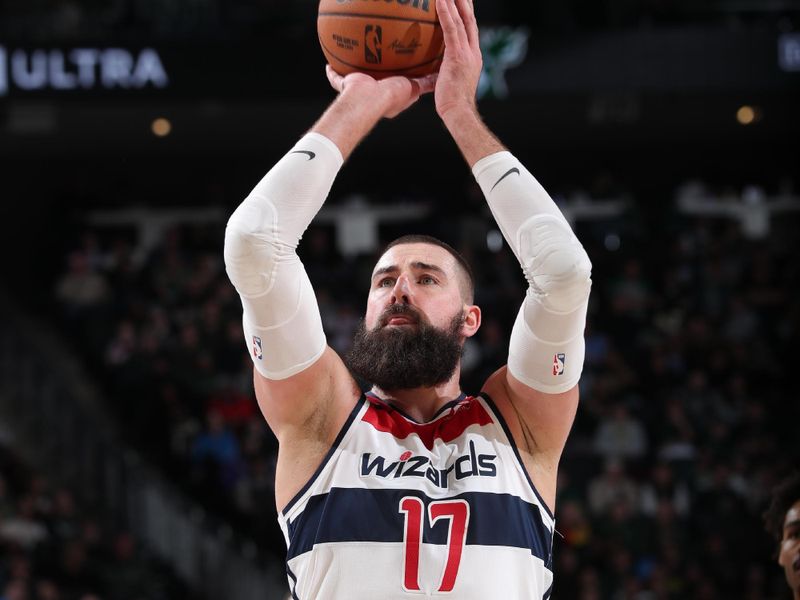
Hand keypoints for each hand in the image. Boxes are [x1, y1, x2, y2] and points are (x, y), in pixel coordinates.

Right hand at [326, 65, 436, 118]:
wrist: (368, 100)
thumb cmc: (390, 96)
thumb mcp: (414, 88)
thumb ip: (424, 83)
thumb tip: (437, 77)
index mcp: (390, 98)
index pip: (396, 89)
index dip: (399, 81)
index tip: (402, 73)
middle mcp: (374, 95)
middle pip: (375, 83)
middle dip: (376, 76)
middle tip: (378, 62)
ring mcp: (359, 91)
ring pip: (355, 81)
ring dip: (353, 73)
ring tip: (353, 59)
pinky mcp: (348, 86)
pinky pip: (337, 79)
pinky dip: (333, 73)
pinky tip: (329, 65)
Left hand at [434, 0, 481, 119]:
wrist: (458, 112)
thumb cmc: (451, 103)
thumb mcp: (449, 82)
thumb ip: (444, 71)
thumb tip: (432, 71)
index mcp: (473, 57)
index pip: (471, 30)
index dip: (467, 14)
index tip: (463, 1)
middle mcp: (473, 52)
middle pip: (470, 20)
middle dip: (464, 2)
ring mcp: (467, 53)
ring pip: (462, 21)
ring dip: (454, 2)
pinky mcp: (457, 56)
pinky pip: (451, 29)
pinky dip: (446, 13)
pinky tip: (440, 0)